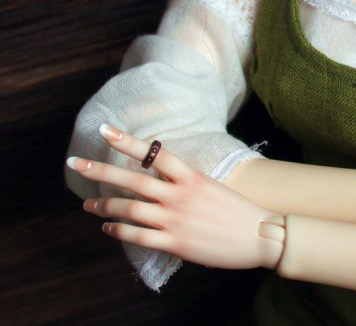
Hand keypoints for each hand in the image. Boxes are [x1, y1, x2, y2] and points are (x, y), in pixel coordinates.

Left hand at [66, 125, 285, 269]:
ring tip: (87, 204)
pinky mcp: (174, 243)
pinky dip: (117, 231)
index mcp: (191, 176)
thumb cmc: (237, 209)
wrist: (259, 236)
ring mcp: (175, 220)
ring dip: (103, 205)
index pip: (154, 153)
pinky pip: (137, 237)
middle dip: (100, 171)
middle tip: (76, 164)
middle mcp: (179, 195)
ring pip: (128, 209)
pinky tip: (107, 228)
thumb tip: (162, 177)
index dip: (127, 141)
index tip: (105, 131)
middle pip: (132, 179)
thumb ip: (186, 181)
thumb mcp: (212, 186)